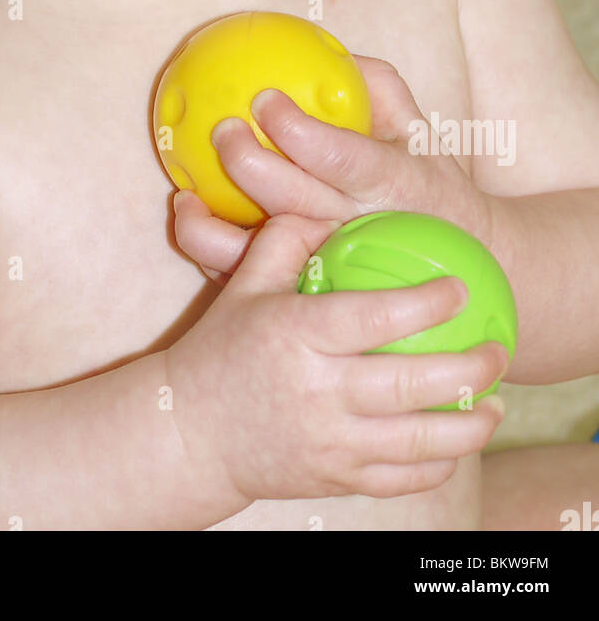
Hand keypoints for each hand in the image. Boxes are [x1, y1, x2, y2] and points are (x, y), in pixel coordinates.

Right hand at [164, 211, 508, 507]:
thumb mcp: (245, 287)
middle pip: (413, 383)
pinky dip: (440, 462)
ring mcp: (330, 442)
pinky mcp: (336, 479)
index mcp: (296, 335)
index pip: (376, 317)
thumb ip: (285, 240)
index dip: (427, 303)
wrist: (189, 433)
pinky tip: (459, 440)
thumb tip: (329, 208)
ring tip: (496, 401)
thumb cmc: (221, 350)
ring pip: (420, 440)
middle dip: (469, 368)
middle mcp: (318, 391)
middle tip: (497, 348)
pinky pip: (404, 478)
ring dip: (471, 424)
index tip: (460, 288)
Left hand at [174, 57, 498, 285]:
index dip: (298, 131)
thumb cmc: (426, 184)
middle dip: (248, 163)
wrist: (456, 264)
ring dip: (212, 227)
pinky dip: (210, 251)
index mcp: (390, 182)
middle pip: (291, 200)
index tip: (265, 98)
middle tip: (222, 129)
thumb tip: (329, 51)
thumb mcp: (420, 131)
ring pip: (260, 255)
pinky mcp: (299, 291)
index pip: (341, 157)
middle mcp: (355, 227)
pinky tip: (191, 216)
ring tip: (185, 194)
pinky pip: (246, 278)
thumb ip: (376, 87)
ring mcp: (327, 266)